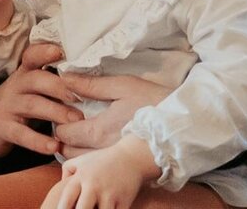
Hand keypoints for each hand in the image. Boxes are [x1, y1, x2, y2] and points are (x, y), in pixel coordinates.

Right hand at [0, 42, 82, 157]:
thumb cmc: (21, 103)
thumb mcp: (33, 89)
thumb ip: (54, 84)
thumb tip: (91, 84)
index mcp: (25, 73)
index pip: (31, 57)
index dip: (44, 52)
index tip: (60, 51)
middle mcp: (15, 86)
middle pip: (36, 80)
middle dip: (59, 86)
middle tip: (81, 96)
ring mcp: (7, 106)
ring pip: (32, 105)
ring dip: (55, 111)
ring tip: (76, 121)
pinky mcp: (3, 128)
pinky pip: (21, 134)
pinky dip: (38, 141)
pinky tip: (54, 146)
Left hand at [41, 136, 156, 208]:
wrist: (131, 158)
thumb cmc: (102, 161)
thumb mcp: (81, 161)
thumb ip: (67, 171)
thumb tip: (60, 188)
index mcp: (81, 177)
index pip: (67, 197)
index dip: (62, 208)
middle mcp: (94, 186)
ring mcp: (109, 195)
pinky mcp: (123, 202)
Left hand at [53, 73, 171, 157]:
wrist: (186, 123)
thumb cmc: (155, 101)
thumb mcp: (123, 86)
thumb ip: (91, 85)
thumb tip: (65, 78)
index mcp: (99, 130)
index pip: (64, 133)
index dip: (60, 122)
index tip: (64, 112)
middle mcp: (103, 152)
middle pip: (68, 152)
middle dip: (64, 139)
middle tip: (70, 123)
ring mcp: (114, 162)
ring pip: (82, 163)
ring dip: (76, 151)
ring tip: (82, 134)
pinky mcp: (125, 167)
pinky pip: (98, 168)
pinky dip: (91, 159)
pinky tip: (98, 144)